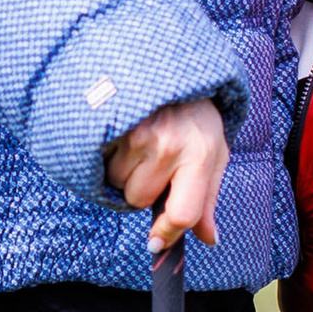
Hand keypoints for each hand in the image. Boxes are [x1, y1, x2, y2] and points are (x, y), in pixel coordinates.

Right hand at [104, 95, 228, 254]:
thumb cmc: (195, 116)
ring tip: (139, 142)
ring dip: (124, 170)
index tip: (155, 243)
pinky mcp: (110, 120)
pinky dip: (108, 154)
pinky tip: (123, 134)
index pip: (182, 213)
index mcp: (200, 155)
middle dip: (143, 188)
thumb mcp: (212, 154)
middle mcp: (168, 144)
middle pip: (139, 200)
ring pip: (116, 182)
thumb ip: (207, 200)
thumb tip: (210, 239)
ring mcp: (136, 131)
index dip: (166, 234)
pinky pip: (100, 162)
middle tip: (154, 161)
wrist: (169, 68)